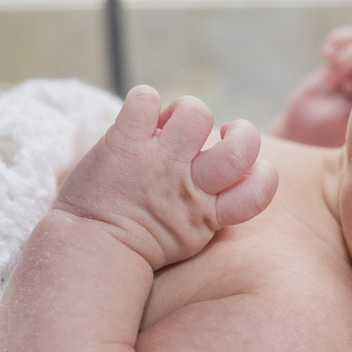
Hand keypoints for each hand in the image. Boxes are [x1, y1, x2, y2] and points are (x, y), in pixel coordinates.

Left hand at [55, 85, 277, 269]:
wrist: (88, 251)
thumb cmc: (137, 245)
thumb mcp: (188, 236)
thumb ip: (208, 208)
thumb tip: (220, 174)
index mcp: (210, 213)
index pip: (263, 185)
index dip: (261, 170)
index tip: (237, 173)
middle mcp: (191, 185)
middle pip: (242, 145)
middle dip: (241, 130)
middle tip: (218, 135)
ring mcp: (159, 162)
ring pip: (197, 112)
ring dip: (186, 110)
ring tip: (170, 126)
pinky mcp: (125, 143)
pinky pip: (146, 100)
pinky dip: (143, 101)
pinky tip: (136, 119)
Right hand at [275, 26, 351, 146]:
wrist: (301, 129)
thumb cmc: (324, 131)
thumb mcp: (346, 122)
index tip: (350, 91)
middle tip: (340, 84)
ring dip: (347, 55)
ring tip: (330, 76)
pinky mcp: (345, 61)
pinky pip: (351, 37)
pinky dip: (339, 39)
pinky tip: (326, 53)